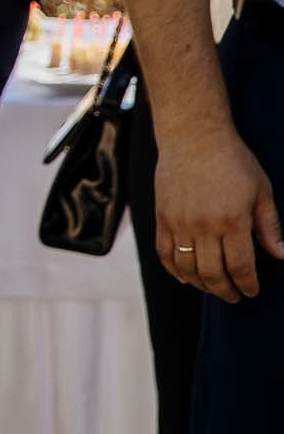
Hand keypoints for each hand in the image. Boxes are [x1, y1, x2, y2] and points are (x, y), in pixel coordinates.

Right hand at [154, 121, 283, 302]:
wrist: (193, 137)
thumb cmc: (232, 161)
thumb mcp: (261, 191)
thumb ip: (269, 226)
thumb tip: (280, 255)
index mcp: (232, 221)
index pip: (240, 266)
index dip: (247, 284)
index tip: (252, 291)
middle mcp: (202, 226)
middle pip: (211, 273)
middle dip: (225, 290)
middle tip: (233, 296)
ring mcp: (178, 223)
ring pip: (186, 268)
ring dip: (200, 284)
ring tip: (212, 288)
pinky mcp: (161, 218)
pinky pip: (164, 253)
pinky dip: (174, 270)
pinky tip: (185, 276)